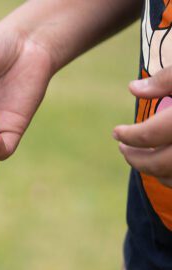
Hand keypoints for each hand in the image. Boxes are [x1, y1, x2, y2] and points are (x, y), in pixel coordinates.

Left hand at [114, 67, 171, 187]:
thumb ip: (166, 79)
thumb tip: (132, 89)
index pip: (150, 134)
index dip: (129, 136)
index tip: (116, 133)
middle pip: (160, 164)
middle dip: (136, 160)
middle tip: (122, 149)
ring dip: (154, 171)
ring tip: (139, 158)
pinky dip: (171, 176)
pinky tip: (164, 165)